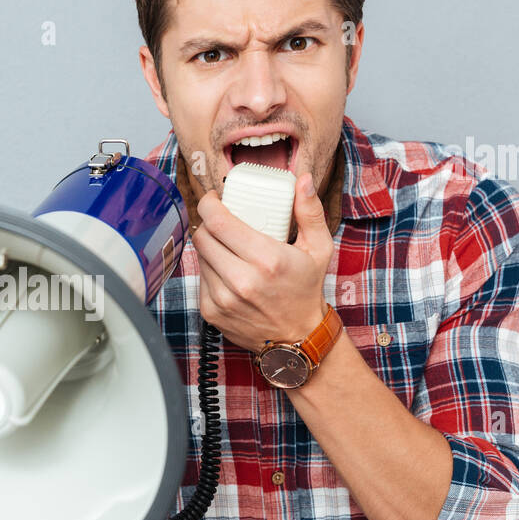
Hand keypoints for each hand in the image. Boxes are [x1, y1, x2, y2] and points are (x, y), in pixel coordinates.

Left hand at [192, 171, 333, 351]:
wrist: (296, 339)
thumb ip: (309, 212)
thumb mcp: (318, 249)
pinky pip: (200, 278)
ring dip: (209, 246)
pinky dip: (209, 269)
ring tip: (227, 245)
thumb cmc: (306, 290)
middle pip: (203, 236)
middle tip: (221, 220)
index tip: (214, 199)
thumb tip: (303, 180)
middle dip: (208, 223)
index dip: (209, 203)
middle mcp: (241, 281)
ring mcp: (222, 299)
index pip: (218, 221)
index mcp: (266, 259)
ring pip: (199, 256)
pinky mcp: (211, 312)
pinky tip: (227, 269)